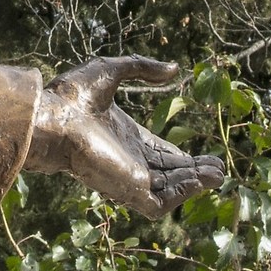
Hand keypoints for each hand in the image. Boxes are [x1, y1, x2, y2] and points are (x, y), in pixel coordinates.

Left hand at [26, 56, 223, 217]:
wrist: (52, 117)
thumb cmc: (73, 96)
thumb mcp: (113, 72)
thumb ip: (142, 69)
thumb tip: (173, 68)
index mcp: (123, 138)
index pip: (158, 152)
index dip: (181, 156)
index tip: (204, 156)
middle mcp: (128, 160)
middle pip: (168, 172)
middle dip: (193, 172)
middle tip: (218, 168)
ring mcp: (128, 177)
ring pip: (168, 188)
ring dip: (193, 183)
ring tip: (218, 174)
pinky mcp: (127, 189)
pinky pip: (160, 203)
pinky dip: (182, 194)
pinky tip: (200, 179)